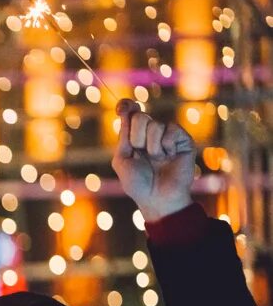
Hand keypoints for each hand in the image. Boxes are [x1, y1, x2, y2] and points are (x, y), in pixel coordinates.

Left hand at [112, 99, 195, 221]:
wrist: (157, 198)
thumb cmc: (137, 183)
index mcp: (134, 137)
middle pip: (140, 117)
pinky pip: (171, 130)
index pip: (131, 114)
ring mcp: (168, 136)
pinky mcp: (183, 140)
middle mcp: (151, 134)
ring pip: (155, 125)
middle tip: (141, 153)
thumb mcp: (122, 160)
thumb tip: (126, 111)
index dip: (127, 107)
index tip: (122, 107)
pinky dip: (166, 145)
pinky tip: (169, 156)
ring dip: (152, 147)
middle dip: (136, 137)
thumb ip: (123, 136)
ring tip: (157, 160)